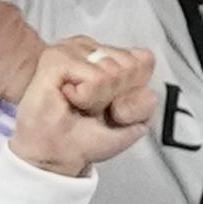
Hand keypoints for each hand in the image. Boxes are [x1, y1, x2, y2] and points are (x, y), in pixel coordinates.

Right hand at [7, 37, 157, 177]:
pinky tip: (69, 99)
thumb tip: (142, 87)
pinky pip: (96, 77)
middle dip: (117, 96)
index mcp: (107, 56)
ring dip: (99, 99)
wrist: (59, 155)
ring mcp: (71, 49)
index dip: (134, 92)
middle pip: (132, 65)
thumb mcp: (134, 123)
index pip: (145, 60)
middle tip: (92, 108)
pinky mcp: (55, 58)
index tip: (111, 106)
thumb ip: (147, 100)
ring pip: (114, 71)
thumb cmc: (88, 137)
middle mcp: (89, 47)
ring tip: (79, 104)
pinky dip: (87, 97)